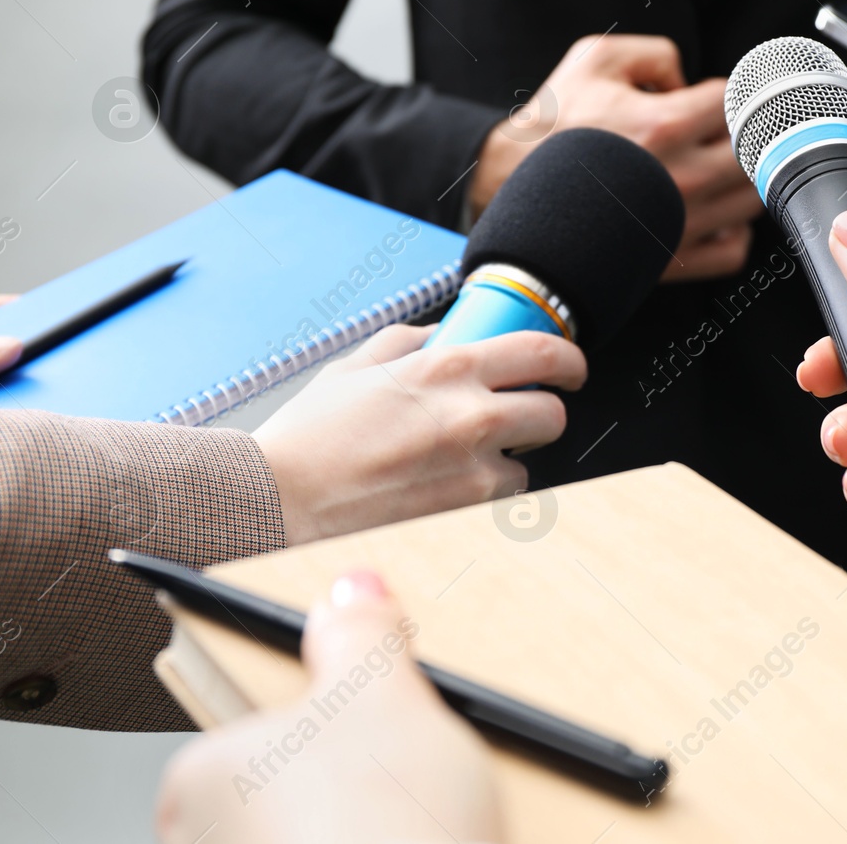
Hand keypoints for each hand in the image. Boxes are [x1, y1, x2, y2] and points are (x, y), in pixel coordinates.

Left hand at [156, 571, 500, 843]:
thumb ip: (358, 636)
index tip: (377, 745)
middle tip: (406, 795)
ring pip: (301, 842)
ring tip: (423, 833)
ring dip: (356, 837)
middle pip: (274, 807)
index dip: (325, 738)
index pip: (250, 742)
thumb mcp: (381, 697)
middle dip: (336, 800)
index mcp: (201, 777)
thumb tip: (349, 588)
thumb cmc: (379, 835)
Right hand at [252, 326, 585, 544]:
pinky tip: (442, 487)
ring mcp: (472, 470)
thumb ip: (407, 343)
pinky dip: (481, 495)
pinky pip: (496, 502)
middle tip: (521, 414)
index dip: (568, 359)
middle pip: (553, 413)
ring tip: (461, 459)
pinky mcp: (463, 514)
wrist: (278, 500)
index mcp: (446, 369)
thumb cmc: (308, 436)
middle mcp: (470, 416)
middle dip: (543, 412)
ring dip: (507, 461)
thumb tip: (440, 332)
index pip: (542, 352)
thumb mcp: (355, 367)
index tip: (568, 367)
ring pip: (528, 465)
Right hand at [470, 34, 762, 280]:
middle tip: (726, 129)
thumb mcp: (594, 59)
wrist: (509, 192)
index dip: (735, 92)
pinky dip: (735, 231)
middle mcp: (683, 178)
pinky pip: (734, 251)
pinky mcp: (674, 259)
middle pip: (760, 152)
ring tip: (720, 165)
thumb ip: (656, 53)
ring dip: (747, 177)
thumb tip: (690, 81)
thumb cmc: (550, 131)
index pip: (741, 102)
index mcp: (665, 126)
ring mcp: (682, 223)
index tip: (721, 97)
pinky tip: (715, 211)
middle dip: (749, 133)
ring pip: (755, 199)